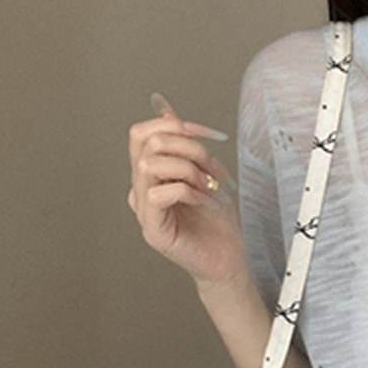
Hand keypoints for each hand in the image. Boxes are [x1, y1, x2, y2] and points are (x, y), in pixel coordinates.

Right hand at [127, 93, 245, 287]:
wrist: (227, 258)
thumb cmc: (216, 219)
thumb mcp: (203, 170)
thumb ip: (183, 143)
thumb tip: (164, 110)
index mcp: (149, 174)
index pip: (141, 133)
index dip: (174, 124)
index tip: (207, 134)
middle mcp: (141, 189)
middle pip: (148, 143)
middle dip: (189, 147)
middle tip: (212, 166)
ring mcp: (143, 210)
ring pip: (149, 164)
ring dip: (189, 169)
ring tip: (209, 186)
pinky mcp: (152, 230)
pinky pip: (159, 194)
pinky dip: (188, 191)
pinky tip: (204, 201)